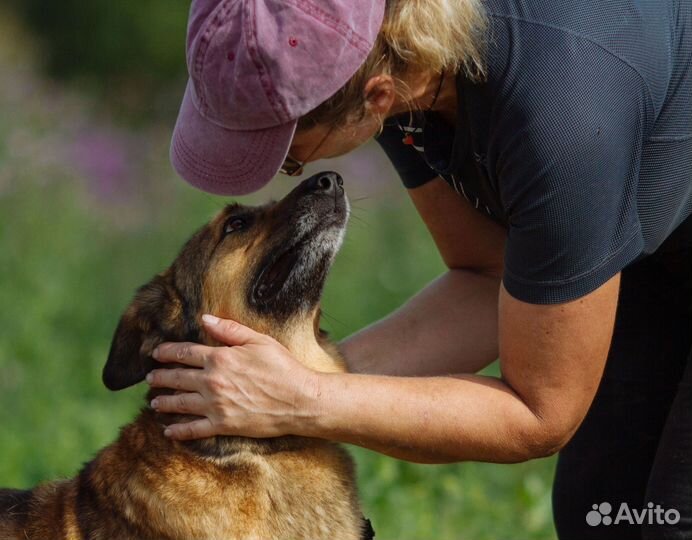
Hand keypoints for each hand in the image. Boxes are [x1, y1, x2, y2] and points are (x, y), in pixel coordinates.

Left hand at [146, 315, 319, 439]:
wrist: (299, 400)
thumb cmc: (283, 367)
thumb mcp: (259, 341)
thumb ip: (230, 330)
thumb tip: (205, 319)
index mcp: (220, 358)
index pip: (184, 353)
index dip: (167, 352)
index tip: (156, 353)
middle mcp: (212, 382)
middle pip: (177, 378)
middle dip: (160, 377)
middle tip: (150, 378)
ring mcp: (215, 405)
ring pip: (180, 403)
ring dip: (163, 402)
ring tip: (154, 401)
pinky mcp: (223, 425)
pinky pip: (193, 429)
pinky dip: (178, 430)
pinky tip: (168, 430)